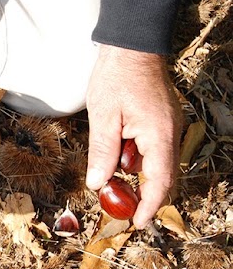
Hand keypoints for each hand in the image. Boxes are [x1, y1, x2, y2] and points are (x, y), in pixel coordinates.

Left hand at [85, 45, 181, 227]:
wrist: (131, 45)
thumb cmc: (116, 77)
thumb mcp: (103, 117)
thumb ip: (102, 152)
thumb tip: (98, 183)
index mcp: (158, 135)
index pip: (159, 181)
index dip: (149, 205)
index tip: (137, 223)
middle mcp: (170, 134)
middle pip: (160, 176)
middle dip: (140, 194)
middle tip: (117, 207)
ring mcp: (168, 126)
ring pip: (154, 163)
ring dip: (135, 176)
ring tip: (111, 183)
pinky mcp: (162, 121)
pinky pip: (152, 149)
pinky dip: (136, 160)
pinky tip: (117, 158)